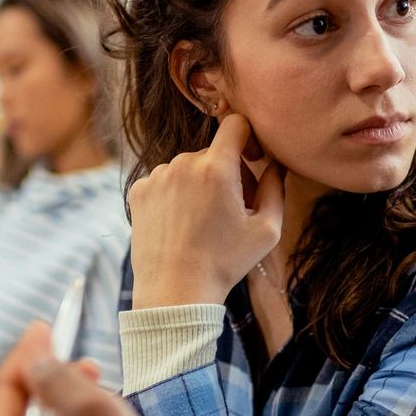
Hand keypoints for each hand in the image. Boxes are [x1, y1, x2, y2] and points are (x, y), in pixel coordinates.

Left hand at [128, 112, 286, 308]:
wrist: (175, 291)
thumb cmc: (225, 263)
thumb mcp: (267, 230)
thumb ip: (276, 188)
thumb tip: (276, 163)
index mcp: (217, 169)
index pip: (236, 123)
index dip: (249, 137)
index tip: (252, 158)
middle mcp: (182, 163)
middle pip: (213, 151)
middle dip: (228, 172)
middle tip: (234, 208)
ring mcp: (157, 176)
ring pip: (187, 166)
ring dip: (200, 184)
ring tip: (205, 221)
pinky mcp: (139, 191)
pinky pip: (165, 181)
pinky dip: (176, 195)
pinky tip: (182, 224)